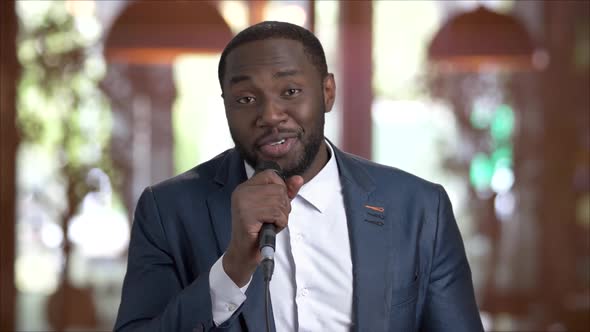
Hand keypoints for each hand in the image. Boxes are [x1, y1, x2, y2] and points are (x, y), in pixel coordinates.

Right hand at [223, 170, 303, 286]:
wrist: (244, 254)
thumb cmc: (258, 231)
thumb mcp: (274, 208)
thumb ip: (286, 192)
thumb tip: (299, 179)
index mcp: (245, 188)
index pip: (271, 175)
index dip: (280, 189)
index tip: (275, 204)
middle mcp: (242, 192)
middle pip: (278, 189)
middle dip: (283, 206)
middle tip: (272, 219)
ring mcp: (243, 204)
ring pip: (279, 202)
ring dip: (281, 217)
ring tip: (270, 224)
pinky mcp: (247, 216)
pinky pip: (276, 213)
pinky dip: (279, 224)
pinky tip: (269, 228)